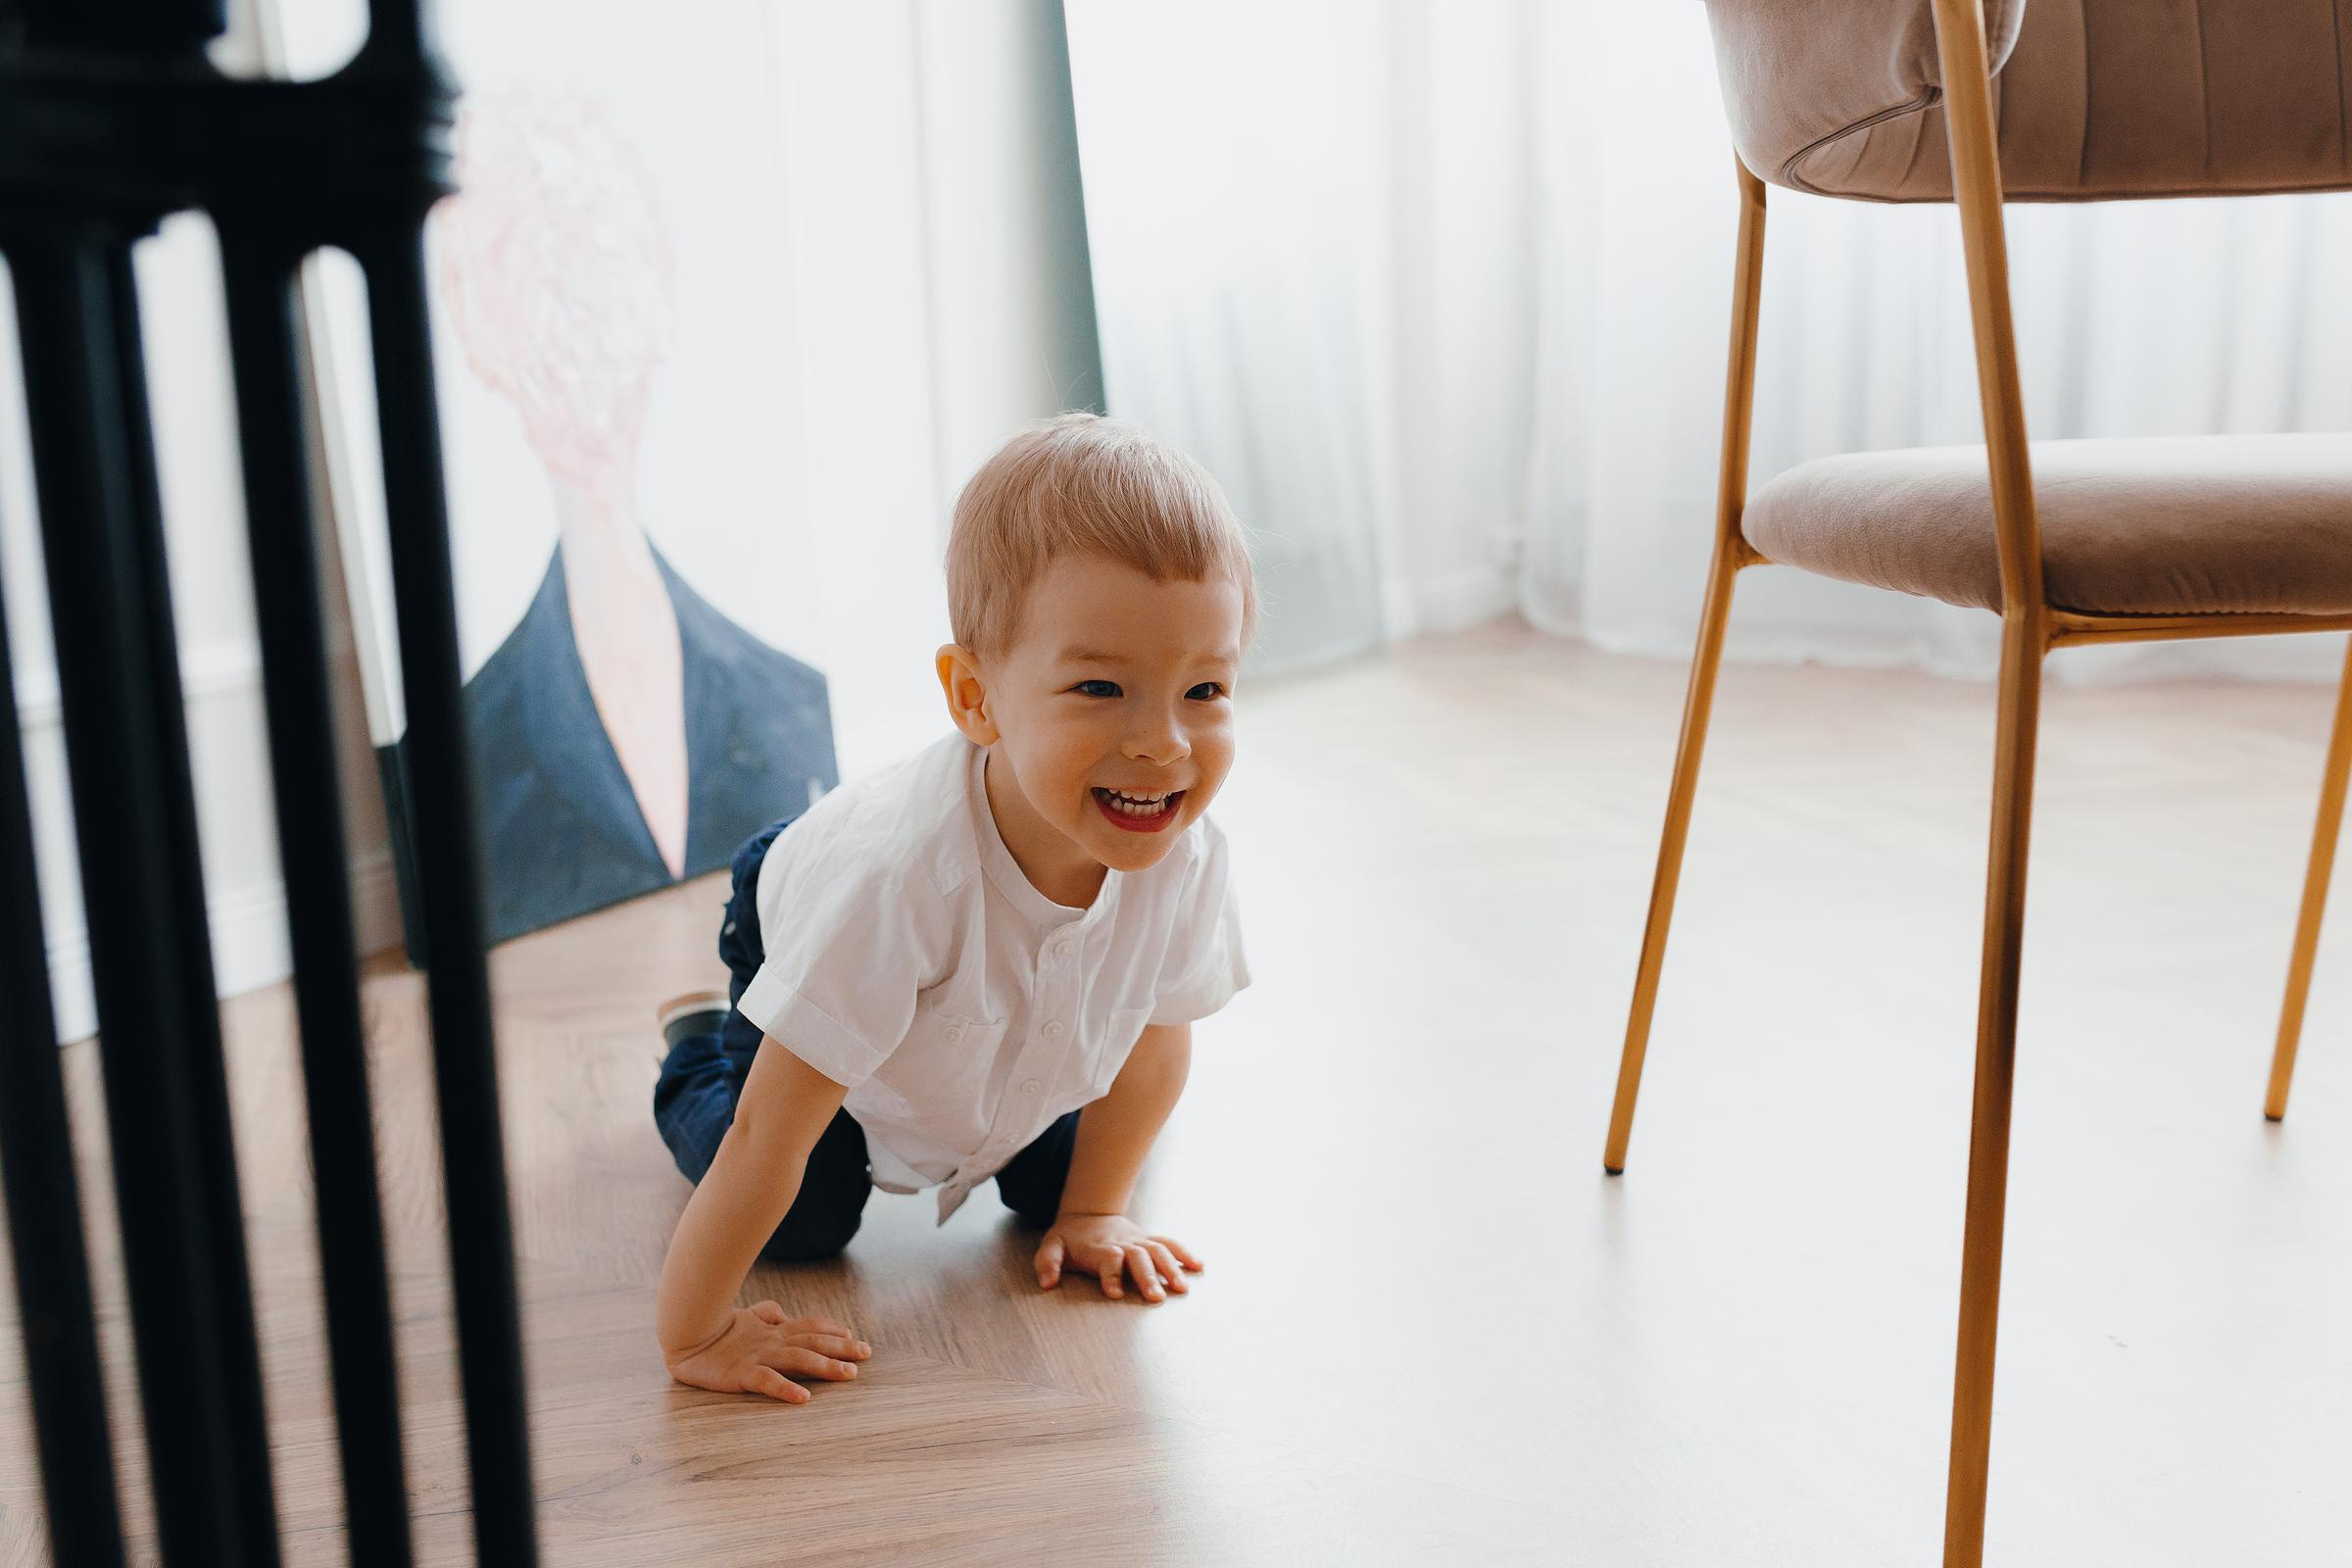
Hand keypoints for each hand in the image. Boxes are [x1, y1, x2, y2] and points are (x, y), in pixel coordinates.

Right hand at [663, 1301, 870, 1402]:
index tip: (853, 1337)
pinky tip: (804, 1398)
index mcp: (774, 1330)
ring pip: (799, 1360)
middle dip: (841, 1348)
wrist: (685, 1335)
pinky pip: (767, 1382)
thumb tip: (783, 1314)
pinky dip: (786, 1389)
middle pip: (813, 1342)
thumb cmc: (717, 1329)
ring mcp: (758, 1357)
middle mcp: (772, 1342)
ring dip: (825, 1367)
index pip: (810, 1327)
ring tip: (848, 1375)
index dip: (832, 1331)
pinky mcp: (741, 1374)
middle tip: (866, 1354)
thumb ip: (767, 1314)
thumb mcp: (746, 1319)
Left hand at [1035, 1213, 1202, 1301]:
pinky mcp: (1148, 1240)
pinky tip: (1199, 1266)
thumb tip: (1047, 1283)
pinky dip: (1184, 1253)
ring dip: (1171, 1268)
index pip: (1108, 1259)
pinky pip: (1169, 1244)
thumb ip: (1047, 1263)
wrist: (1088, 1213)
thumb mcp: (1051, 1246)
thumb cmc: (1069, 1238)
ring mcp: (1138, 1241)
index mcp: (1099, 1247)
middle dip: (1148, 1277)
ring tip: (1182, 1288)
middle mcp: (1122, 1243)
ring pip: (1158, 1251)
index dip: (1111, 1275)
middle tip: (1157, 1298)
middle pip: (1138, 1257)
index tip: (1115, 1294)